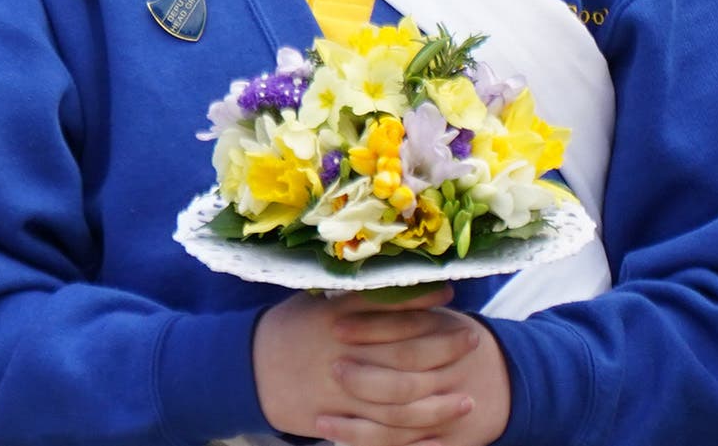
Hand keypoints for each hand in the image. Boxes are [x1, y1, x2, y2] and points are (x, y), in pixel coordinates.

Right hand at [252, 290, 510, 444]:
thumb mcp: (312, 304)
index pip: (388, 307)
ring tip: (469, 398)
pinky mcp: (337, 419)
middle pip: (406, 354)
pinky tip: (437, 431)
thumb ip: (351, 299)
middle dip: (444, 348)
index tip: (450, 297)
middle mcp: (342, 353)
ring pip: (401, 400)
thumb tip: (396, 285)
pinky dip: (414, 434)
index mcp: (334, 318)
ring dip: (439, 401)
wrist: (245, 368)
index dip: (423, 304)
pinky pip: (382, 433)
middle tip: (472, 340)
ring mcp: (341, 390)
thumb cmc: (287, 330)